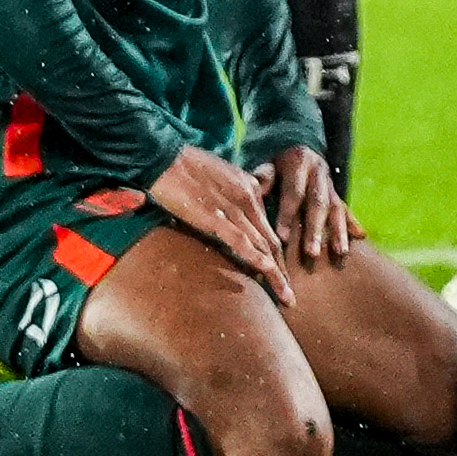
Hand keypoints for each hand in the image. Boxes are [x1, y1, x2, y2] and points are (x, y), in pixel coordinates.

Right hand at [149, 142, 292, 302]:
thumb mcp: (223, 174)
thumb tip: (246, 205)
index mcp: (250, 189)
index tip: (283, 274)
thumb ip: (239, 190)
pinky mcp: (214, 218)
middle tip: (291, 297)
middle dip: (283, 271)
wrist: (165, 158)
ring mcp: (233, 209)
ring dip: (276, 274)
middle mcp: (248, 199)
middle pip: (272, 241)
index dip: (277, 254)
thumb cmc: (188, 166)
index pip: (269, 228)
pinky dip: (255, 258)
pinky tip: (267, 273)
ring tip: (286, 297)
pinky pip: (240, 241)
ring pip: (262, 245)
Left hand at [256, 143, 352, 266]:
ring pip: (336, 208)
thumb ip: (263, 178)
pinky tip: (360, 237)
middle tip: (311, 253)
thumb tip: (257, 191)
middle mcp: (319, 172)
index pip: (294, 191)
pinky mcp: (337, 193)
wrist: (295, 149)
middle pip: (318, 203)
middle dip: (315, 230)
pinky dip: (352, 223)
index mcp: (299, 163)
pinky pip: (346, 209)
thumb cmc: (274, 166)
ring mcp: (330, 183)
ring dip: (338, 232)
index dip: (288, 215)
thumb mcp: (266, 165)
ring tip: (340, 252)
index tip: (282, 238)